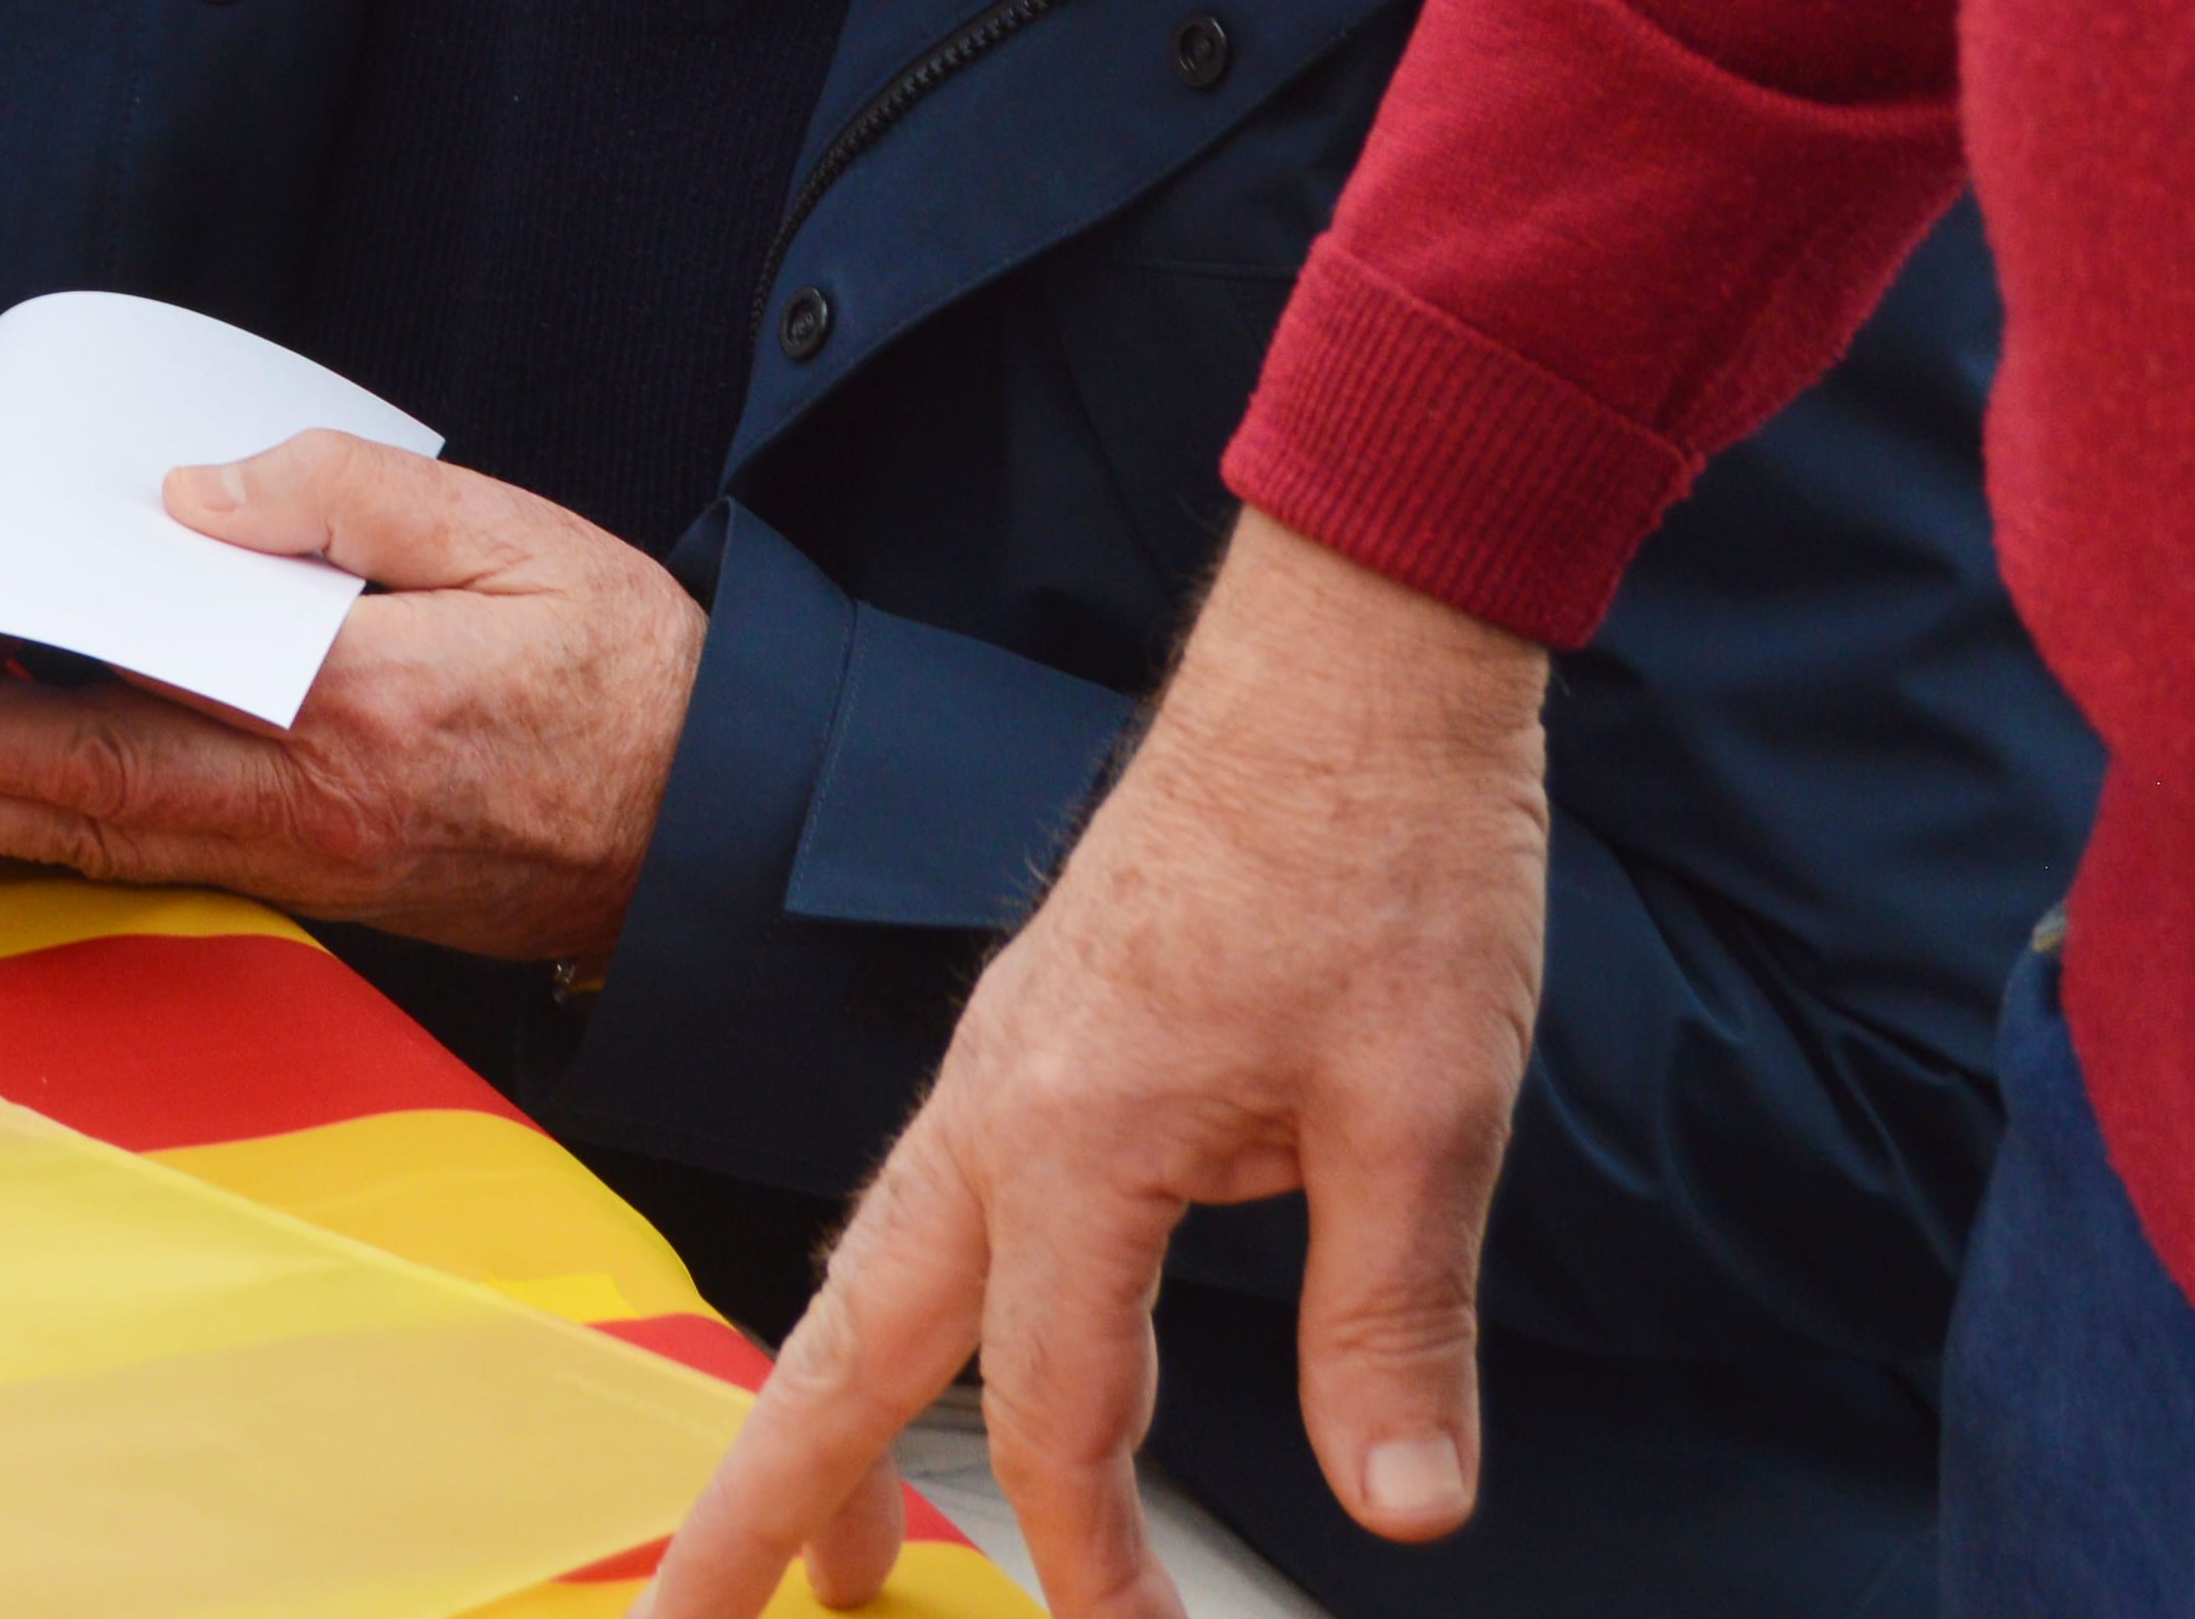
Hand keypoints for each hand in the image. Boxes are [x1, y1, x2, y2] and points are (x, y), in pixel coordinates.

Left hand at [0, 435, 692, 964]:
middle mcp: (307, 809)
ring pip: (98, 844)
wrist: (724, 827)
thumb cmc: (634, 672)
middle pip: (69, 806)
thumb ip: (347, 498)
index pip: (106, 724)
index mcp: (344, 716)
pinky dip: (52, 829)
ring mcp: (313, 862)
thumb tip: (195, 494)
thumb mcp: (515, 536)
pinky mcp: (328, 880)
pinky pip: (159, 853)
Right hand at [637, 519, 1553, 1618]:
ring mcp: (998, 1061)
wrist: (1349, 664)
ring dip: (819, 1410)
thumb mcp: (1428, 1114)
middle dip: (766, 1497)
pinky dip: (884, 1310)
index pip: (1056, 1407)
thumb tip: (1403, 1510)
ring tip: (809, 1540)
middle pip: (845, 1345)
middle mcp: (995, 1105)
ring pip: (865, 1274)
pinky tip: (920, 1343)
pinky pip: (919, 1205)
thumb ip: (1392, 1325)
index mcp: (1072, 1138)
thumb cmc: (1381, 858)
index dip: (1094, 1554)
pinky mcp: (1031, 1031)